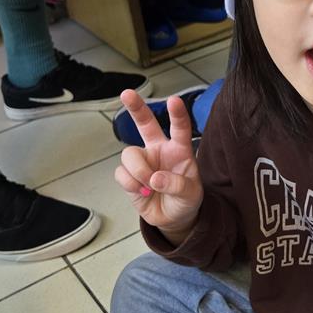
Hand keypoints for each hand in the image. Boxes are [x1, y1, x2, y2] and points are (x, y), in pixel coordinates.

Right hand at [115, 90, 203, 238]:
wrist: (173, 219)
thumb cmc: (186, 200)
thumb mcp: (191, 194)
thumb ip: (176, 185)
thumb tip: (154, 178)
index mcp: (179, 150)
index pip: (179, 128)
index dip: (177, 114)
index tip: (174, 100)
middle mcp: (159, 150)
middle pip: (145, 123)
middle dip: (136, 108)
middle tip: (127, 93)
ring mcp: (143, 161)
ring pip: (130, 154)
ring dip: (138, 171)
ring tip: (149, 185)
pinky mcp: (128, 175)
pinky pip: (121, 173)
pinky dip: (130, 183)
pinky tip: (142, 191)